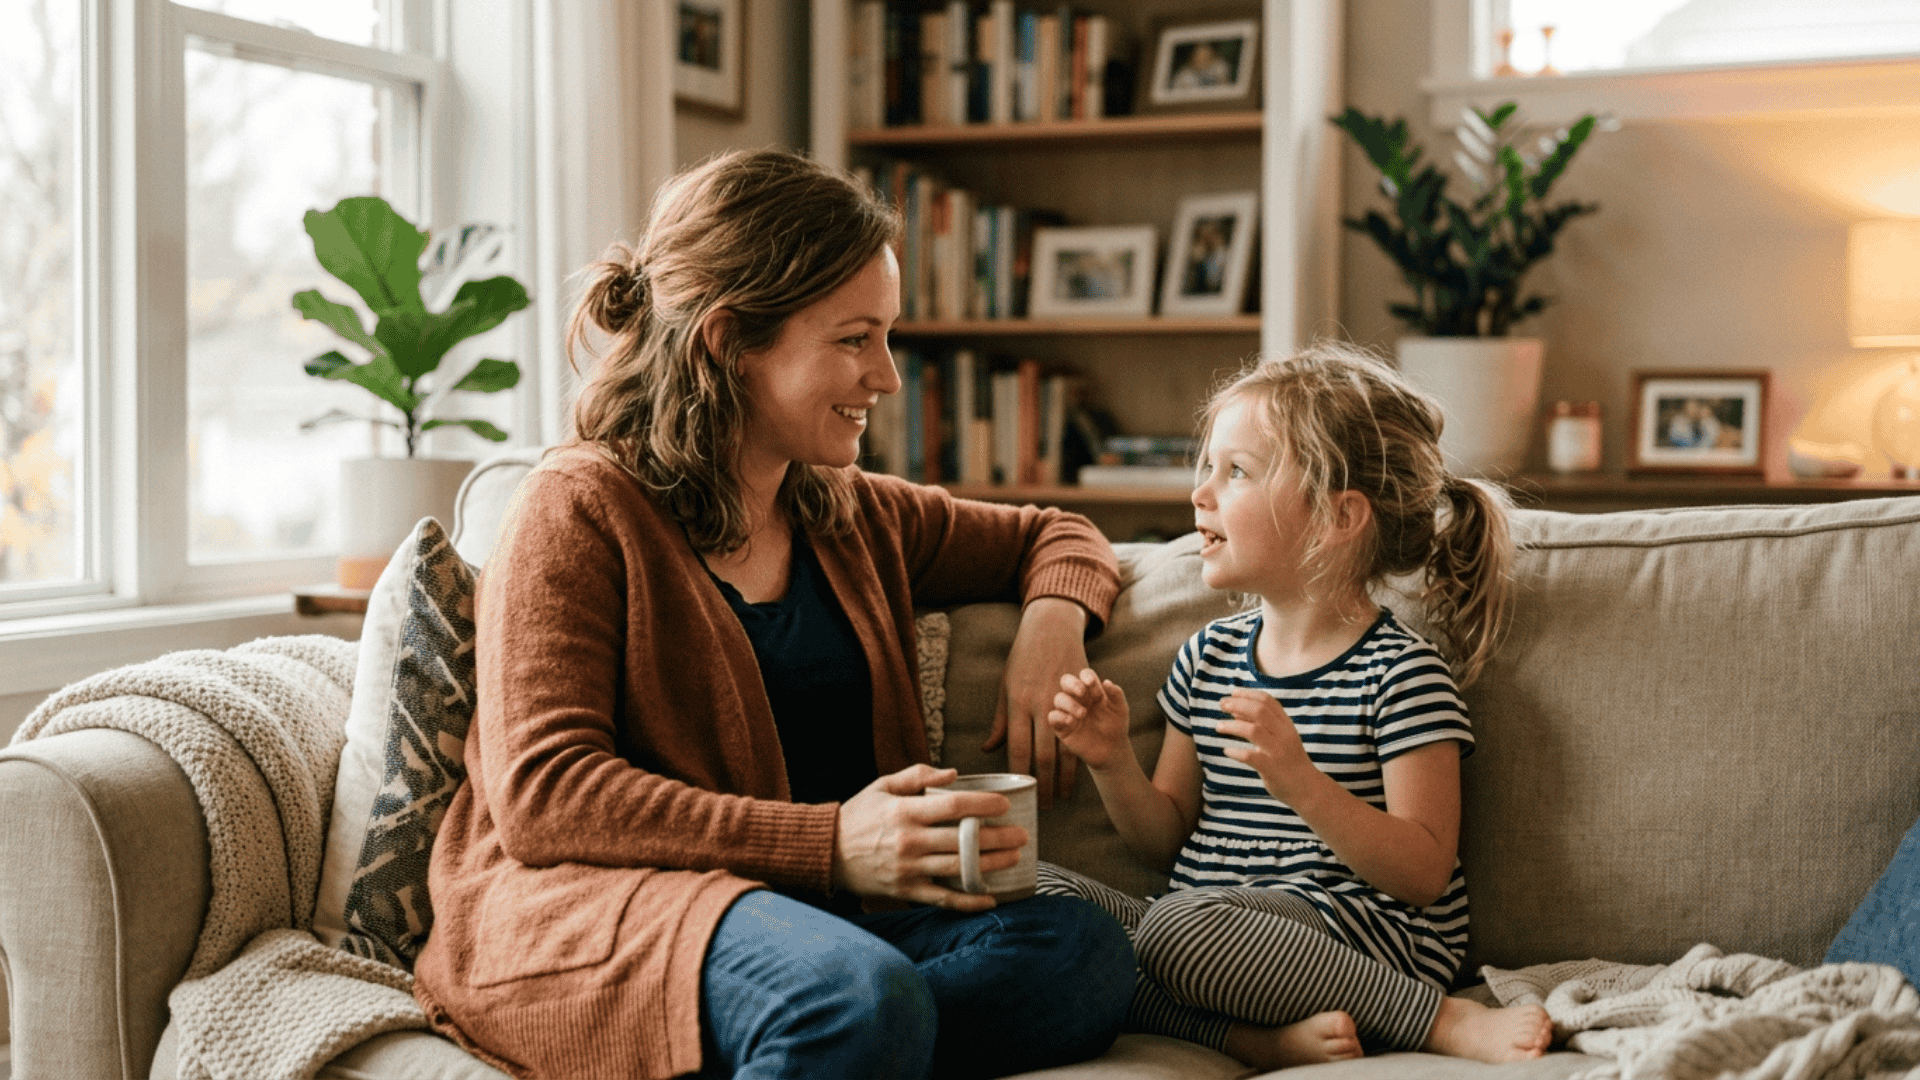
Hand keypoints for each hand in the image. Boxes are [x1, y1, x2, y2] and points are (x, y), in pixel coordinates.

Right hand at [832, 764, 1027, 910]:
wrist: (826, 852)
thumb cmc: (858, 815)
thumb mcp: (882, 786)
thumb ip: (916, 776)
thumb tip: (953, 773)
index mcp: (905, 811)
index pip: (954, 806)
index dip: (984, 805)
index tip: (1005, 805)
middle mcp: (909, 841)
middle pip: (963, 840)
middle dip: (998, 837)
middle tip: (1022, 834)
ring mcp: (908, 869)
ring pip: (958, 868)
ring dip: (991, 864)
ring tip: (1015, 857)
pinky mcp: (905, 891)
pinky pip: (943, 899)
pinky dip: (968, 901)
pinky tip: (991, 898)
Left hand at [983, 597, 1089, 806]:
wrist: (1051, 629)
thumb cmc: (1022, 658)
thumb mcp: (1005, 686)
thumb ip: (999, 721)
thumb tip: (987, 749)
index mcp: (1018, 705)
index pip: (1016, 749)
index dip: (1019, 774)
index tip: (1020, 792)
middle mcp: (1041, 706)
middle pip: (1043, 755)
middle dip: (1043, 784)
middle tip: (1044, 805)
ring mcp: (1063, 702)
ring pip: (1066, 749)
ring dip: (1064, 777)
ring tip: (1061, 795)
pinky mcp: (1080, 697)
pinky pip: (1083, 732)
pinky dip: (1079, 756)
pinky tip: (1076, 772)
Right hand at [1045, 668, 1131, 771]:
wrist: (1111, 749)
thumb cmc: (1115, 725)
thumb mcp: (1120, 709)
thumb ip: (1116, 695)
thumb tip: (1107, 682)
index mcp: (1092, 690)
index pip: (1085, 675)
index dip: (1087, 676)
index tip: (1091, 683)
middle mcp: (1078, 698)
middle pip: (1066, 681)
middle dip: (1072, 683)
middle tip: (1082, 692)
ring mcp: (1068, 711)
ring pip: (1058, 698)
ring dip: (1069, 703)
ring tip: (1083, 714)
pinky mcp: (1062, 726)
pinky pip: (1053, 716)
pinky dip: (1059, 716)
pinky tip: (1072, 722)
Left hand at [1217, 689, 1314, 801]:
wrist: (1307, 788)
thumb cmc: (1289, 760)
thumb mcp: (1279, 738)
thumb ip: (1260, 723)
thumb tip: (1235, 710)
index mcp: (1286, 724)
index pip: (1268, 700)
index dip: (1248, 694)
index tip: (1232, 693)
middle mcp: (1284, 734)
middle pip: (1259, 711)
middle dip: (1238, 704)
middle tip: (1222, 705)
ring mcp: (1278, 751)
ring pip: (1254, 731)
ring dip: (1233, 726)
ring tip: (1218, 726)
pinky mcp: (1272, 768)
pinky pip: (1251, 756)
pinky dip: (1236, 752)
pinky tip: (1227, 750)